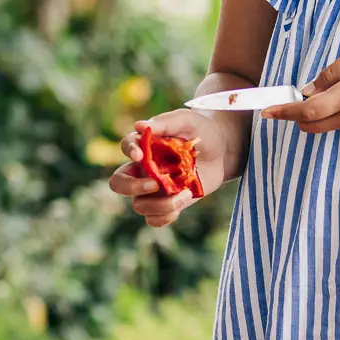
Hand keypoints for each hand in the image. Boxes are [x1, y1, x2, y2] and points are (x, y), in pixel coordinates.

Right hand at [109, 109, 233, 227]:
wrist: (221, 151)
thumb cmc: (200, 131)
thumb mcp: (187, 121)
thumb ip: (165, 123)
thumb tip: (140, 126)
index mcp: (145, 145)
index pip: (126, 146)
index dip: (129, 151)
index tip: (140, 155)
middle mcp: (143, 169)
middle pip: (118, 183)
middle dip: (132, 187)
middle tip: (154, 184)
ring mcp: (154, 189)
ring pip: (138, 205)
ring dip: (160, 204)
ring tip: (184, 194)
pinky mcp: (167, 203)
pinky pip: (154, 219)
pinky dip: (166, 216)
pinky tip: (182, 202)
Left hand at [262, 44, 339, 136]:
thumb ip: (331, 73)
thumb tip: (308, 90)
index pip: (306, 111)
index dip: (284, 112)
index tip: (267, 112)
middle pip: (312, 125)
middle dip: (296, 116)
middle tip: (289, 102)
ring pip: (327, 126)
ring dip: (318, 114)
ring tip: (330, 92)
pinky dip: (335, 115)